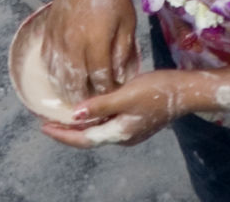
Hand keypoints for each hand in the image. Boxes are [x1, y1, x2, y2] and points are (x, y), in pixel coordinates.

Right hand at [41, 0, 137, 104]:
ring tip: (77, 99)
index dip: (107, 93)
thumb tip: (118, 76)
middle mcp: (74, 47)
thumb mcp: (127, 22)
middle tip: (94, 107)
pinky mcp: (48, 34)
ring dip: (68, 91)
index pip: (101, 81)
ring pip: (59, 78)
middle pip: (77, 86)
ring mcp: (58, 41)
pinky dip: (55, 75)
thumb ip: (123, 51)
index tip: (112, 97)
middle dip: (86, 99)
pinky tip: (62, 79)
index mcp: (97, 44)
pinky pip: (48, 64)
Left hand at [44, 70, 171, 150]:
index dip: (63, 134)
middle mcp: (122, 137)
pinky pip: (108, 124)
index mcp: (118, 133)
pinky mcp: (135, 122)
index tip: (44, 127)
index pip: (83, 139)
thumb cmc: (157, 90)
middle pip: (89, 138)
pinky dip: (95, 119)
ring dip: (81, 125)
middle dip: (68, 131)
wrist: (185, 91)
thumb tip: (75, 115)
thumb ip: (101, 105)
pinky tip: (91, 108)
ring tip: (64, 114)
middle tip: (49, 120)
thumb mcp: (126, 94)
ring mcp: (130, 131)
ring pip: (99, 131)